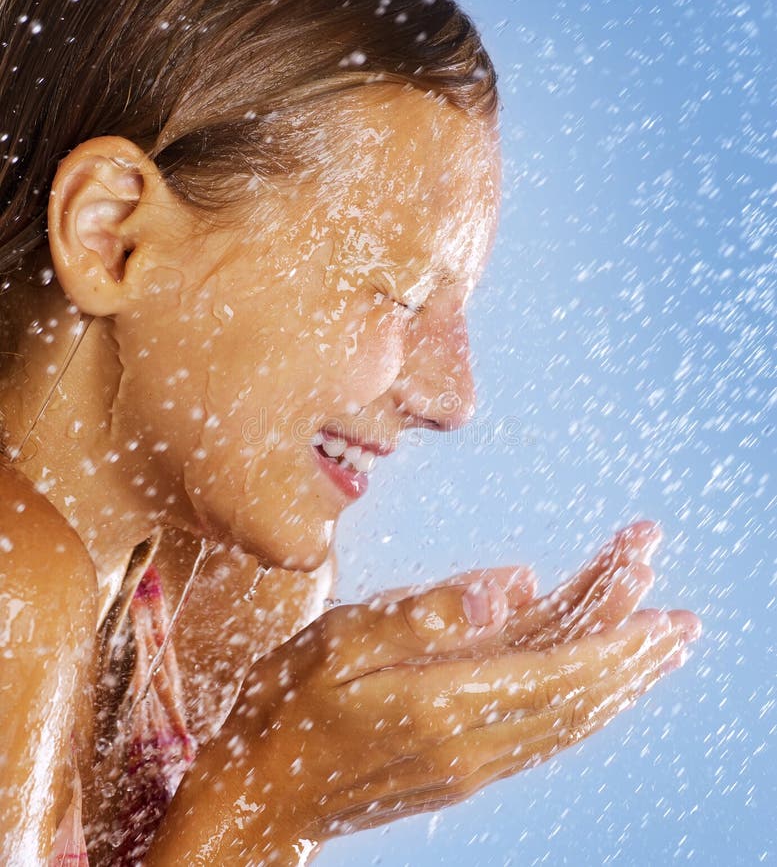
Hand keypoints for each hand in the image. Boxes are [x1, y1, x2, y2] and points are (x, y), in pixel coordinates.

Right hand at [151, 521, 700, 862]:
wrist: (262, 795)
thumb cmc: (287, 707)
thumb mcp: (338, 641)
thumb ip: (426, 612)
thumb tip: (512, 581)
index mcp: (442, 703)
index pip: (557, 674)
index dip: (617, 644)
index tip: (664, 617)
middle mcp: (472, 743)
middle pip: (577, 700)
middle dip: (635, 662)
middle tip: (683, 628)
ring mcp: (471, 762)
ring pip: (566, 723)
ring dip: (618, 686)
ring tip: (657, 652)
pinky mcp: (462, 768)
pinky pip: (540, 737)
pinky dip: (581, 708)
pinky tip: (595, 689)